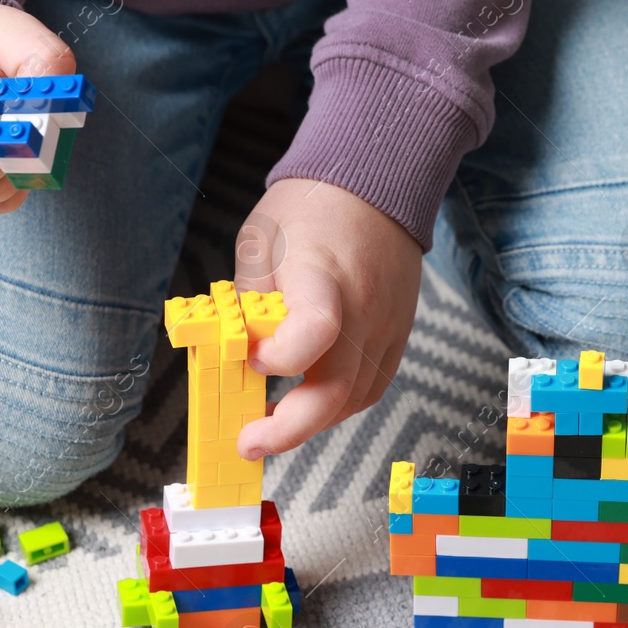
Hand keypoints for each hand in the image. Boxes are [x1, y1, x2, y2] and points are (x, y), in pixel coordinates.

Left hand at [234, 179, 421, 457]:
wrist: (375, 186)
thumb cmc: (310, 209)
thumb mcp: (258, 244)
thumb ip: (247, 304)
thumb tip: (230, 356)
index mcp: (325, 277)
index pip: (316, 330)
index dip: (281, 357)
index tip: (252, 359)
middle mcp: (364, 308)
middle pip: (339, 388)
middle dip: (289, 428)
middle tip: (249, 441)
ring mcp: (386, 326)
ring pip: (354, 399)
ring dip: (311, 421)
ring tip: (271, 425)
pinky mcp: (396, 336)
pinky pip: (369, 386)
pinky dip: (337, 405)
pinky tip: (308, 404)